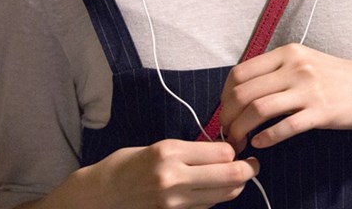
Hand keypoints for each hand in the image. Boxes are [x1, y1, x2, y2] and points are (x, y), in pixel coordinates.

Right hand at [92, 140, 258, 208]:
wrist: (99, 196)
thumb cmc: (126, 165)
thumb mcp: (157, 147)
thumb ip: (189, 150)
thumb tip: (221, 152)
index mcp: (169, 152)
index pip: (222, 152)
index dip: (234, 150)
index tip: (236, 147)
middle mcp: (173, 177)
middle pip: (230, 175)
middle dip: (247, 169)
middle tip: (252, 165)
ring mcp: (173, 202)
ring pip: (223, 195)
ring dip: (234, 186)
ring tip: (236, 178)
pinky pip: (207, 206)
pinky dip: (216, 198)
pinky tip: (213, 190)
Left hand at [219, 43, 351, 150]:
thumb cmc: (337, 77)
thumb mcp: (305, 61)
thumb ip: (276, 70)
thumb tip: (242, 90)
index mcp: (288, 53)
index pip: (241, 72)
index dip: (225, 96)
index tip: (226, 111)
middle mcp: (296, 67)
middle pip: (244, 92)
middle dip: (228, 117)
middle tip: (228, 132)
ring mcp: (309, 89)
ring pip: (259, 110)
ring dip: (242, 130)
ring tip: (239, 141)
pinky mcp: (321, 112)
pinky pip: (284, 127)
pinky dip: (266, 138)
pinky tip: (260, 144)